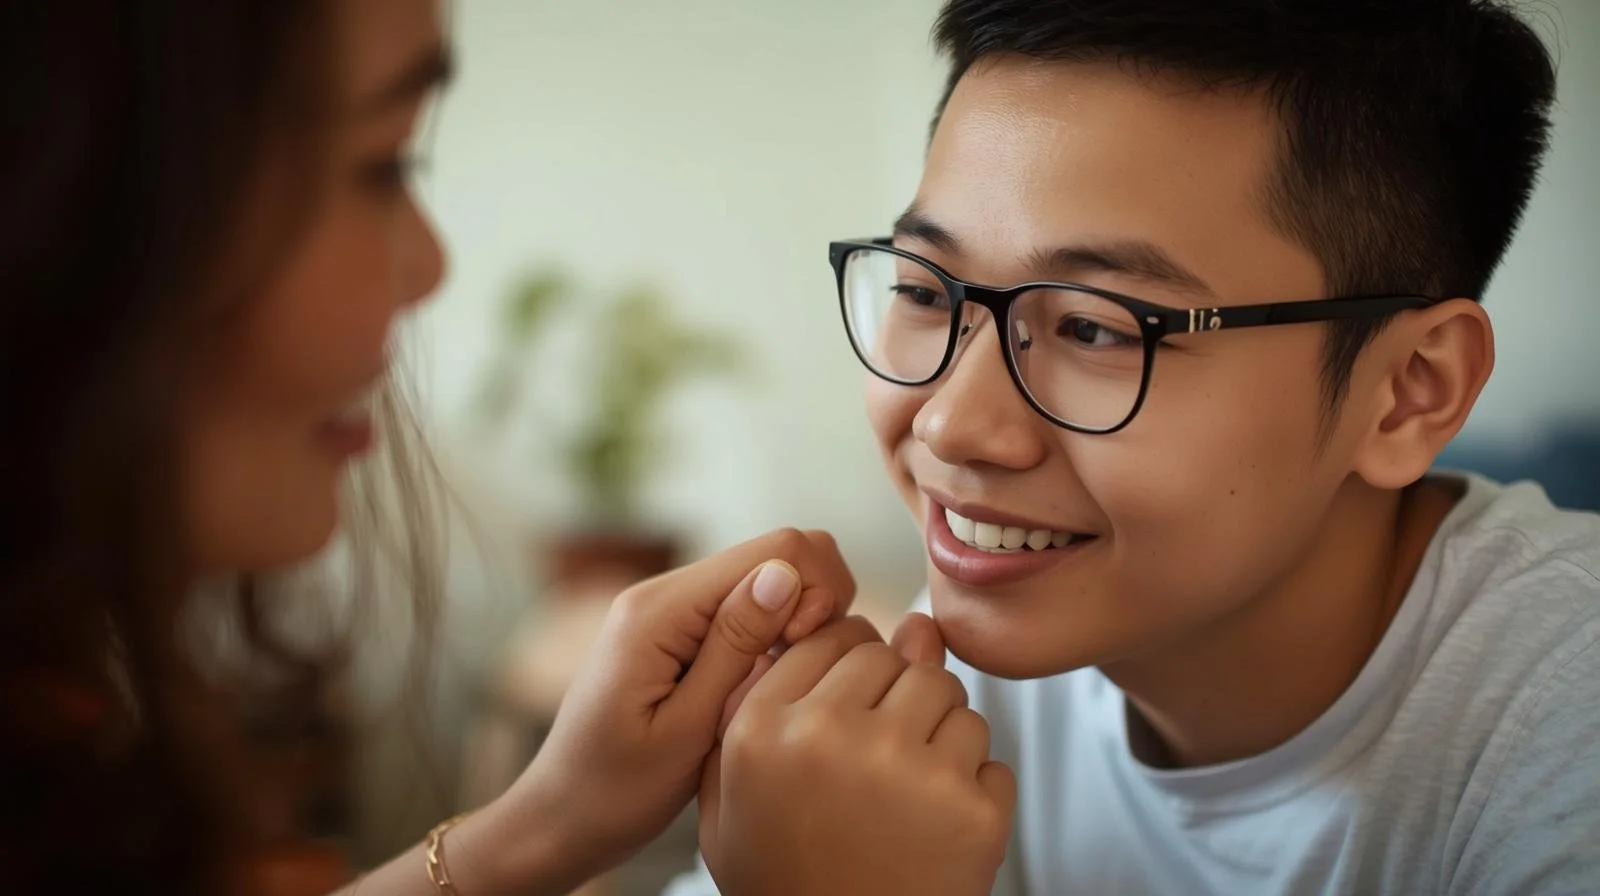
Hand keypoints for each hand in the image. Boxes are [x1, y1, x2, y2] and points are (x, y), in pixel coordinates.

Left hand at [473, 528, 855, 893]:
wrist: (561, 820)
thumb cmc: (616, 792)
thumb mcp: (686, 729)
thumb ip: (736, 646)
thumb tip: (786, 573)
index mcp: (661, 608)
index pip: (777, 550)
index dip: (813, 593)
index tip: (802, 655)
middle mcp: (664, 593)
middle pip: (778, 555)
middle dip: (813, 603)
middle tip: (798, 671)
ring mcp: (671, 610)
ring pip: (768, 582)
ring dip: (794, 626)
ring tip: (777, 687)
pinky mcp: (679, 633)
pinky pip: (745, 612)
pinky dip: (773, 641)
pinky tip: (761, 689)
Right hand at [700, 614, 1015, 895]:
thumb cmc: (785, 877)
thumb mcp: (734, 790)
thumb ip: (770, 694)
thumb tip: (863, 618)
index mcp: (766, 726)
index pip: (837, 636)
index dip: (852, 673)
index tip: (852, 712)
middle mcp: (834, 736)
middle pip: (899, 659)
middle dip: (897, 700)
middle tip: (879, 764)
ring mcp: (910, 772)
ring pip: (952, 699)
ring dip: (940, 739)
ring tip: (906, 798)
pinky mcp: (973, 812)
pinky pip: (992, 759)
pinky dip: (974, 792)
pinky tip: (934, 831)